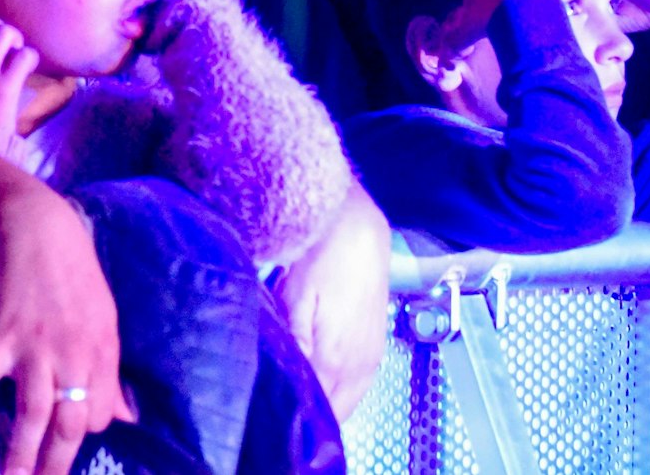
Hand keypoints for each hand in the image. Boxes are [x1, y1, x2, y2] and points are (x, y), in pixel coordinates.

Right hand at [0, 188, 130, 474]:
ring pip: (32, 412)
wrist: (41, 232)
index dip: (81, 434)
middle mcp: (74, 355)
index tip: (63, 449)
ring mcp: (36, 347)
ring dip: (20, 452)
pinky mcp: (0, 335)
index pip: (98, 413)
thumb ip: (109, 372)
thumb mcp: (105, 323)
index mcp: (102, 352)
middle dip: (56, 463)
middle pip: (69, 422)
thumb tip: (126, 415)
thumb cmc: (75, 278)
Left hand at [274, 187, 390, 419]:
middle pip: (337, 411)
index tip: (272, 420)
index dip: (296, 419)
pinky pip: (361, 384)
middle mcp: (359, 363)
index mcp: (335, 356)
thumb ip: (295, 344)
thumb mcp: (296, 297)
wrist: (360, 229)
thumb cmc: (323, 257)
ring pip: (350, 401)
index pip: (317, 409)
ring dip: (330, 405)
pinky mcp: (376, 344)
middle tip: (282, 415)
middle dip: (313, 417)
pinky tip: (325, 385)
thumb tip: (287, 380)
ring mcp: (371, 355)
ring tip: (302, 403)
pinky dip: (343, 392)